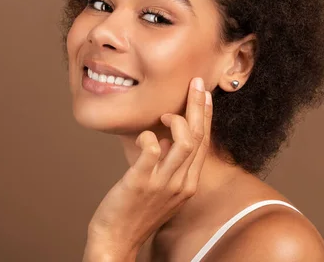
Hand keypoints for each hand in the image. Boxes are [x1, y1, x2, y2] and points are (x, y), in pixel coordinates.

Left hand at [84, 77, 212, 260]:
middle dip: (198, 106)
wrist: (117, 239)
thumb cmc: (137, 210)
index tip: (205, 95)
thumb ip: (168, 164)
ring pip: (184, 143)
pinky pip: (152, 152)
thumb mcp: (162, 188)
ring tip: (165, 114)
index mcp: (188, 182)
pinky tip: (142, 136)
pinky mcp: (141, 183)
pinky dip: (149, 137)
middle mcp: (182, 183)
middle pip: (198, 137)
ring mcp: (163, 184)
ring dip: (178, 120)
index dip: (205, 116)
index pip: (203, 142)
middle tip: (197, 84)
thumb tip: (166, 139)